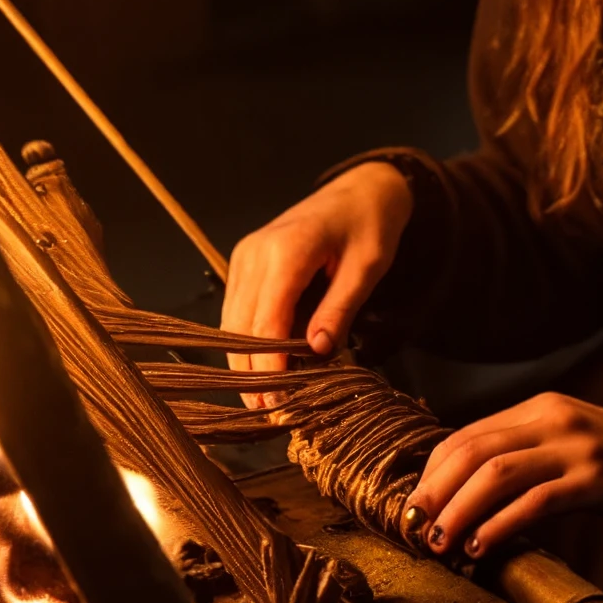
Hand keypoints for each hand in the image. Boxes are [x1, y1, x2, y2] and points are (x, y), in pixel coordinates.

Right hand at [222, 163, 413, 399]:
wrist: (361, 189)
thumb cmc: (370, 225)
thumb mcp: (368, 268)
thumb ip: (340, 308)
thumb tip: (316, 352)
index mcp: (287, 250)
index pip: (266, 322)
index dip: (268, 367)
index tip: (278, 404)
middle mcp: (255, 252)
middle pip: (240, 326)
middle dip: (252, 373)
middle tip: (270, 414)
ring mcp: (245, 255)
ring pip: (231, 322)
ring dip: (245, 360)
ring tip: (265, 399)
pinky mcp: (244, 261)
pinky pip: (237, 309)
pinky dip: (246, 339)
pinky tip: (263, 366)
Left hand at [405, 392, 602, 560]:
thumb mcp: (574, 446)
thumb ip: (529, 457)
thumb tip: (472, 494)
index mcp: (542, 408)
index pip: (467, 435)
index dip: (433, 472)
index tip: (415, 507)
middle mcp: (553, 419)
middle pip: (472, 451)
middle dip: (434, 492)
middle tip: (414, 528)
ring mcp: (577, 447)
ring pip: (496, 474)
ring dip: (459, 511)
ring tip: (440, 543)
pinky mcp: (599, 480)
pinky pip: (536, 501)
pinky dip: (501, 525)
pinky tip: (483, 548)